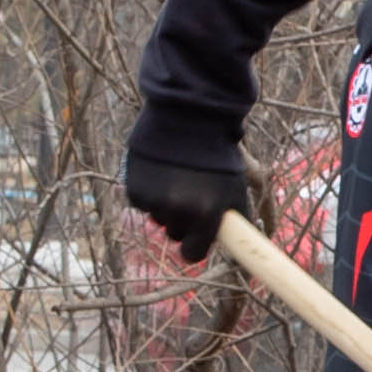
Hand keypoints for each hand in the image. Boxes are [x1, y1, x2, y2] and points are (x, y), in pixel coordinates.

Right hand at [123, 147, 246, 265]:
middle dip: (181, 221)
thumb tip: (237, 244)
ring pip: (158, 218)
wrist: (189, 117)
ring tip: (178, 176)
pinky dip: (150, 192)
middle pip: (174, 235)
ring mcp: (154, 200)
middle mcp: (177, 210)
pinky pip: (144, 203)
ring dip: (165, 205)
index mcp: (206, 213)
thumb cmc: (219, 156)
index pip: (193, 254)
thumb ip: (235, 221)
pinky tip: (161, 170)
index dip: (196, 244)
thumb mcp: (236, 189)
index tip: (197, 235)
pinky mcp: (135, 190)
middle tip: (190, 194)